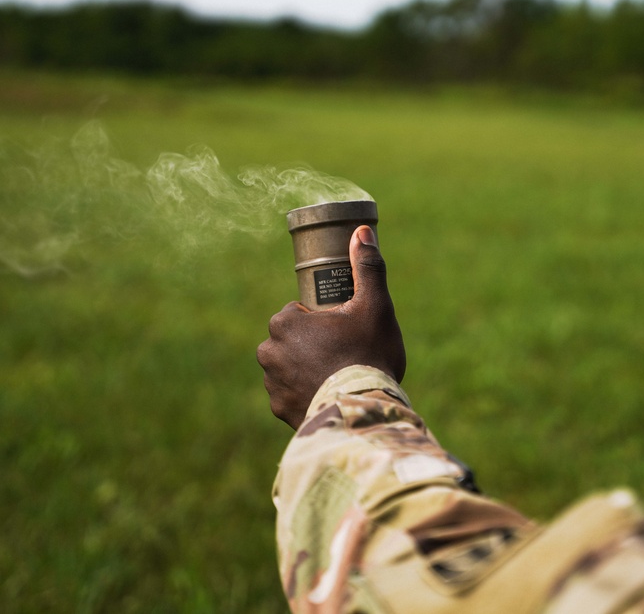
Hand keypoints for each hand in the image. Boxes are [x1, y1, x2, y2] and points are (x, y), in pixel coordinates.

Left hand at [257, 226, 406, 428]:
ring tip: (339, 376)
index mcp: (284, 322)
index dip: (323, 318)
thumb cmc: (367, 355)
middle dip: (313, 343)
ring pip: (291, 366)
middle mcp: (268, 352)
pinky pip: (292, 394)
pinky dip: (306, 393)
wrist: (361, 412)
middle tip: (345, 352)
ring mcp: (271, 384)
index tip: (343, 328)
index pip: (299, 312)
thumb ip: (368, 268)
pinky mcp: (279, 409)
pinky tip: (329, 396)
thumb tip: (362, 231)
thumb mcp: (375, 306)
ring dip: (308, 368)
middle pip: (293, 339)